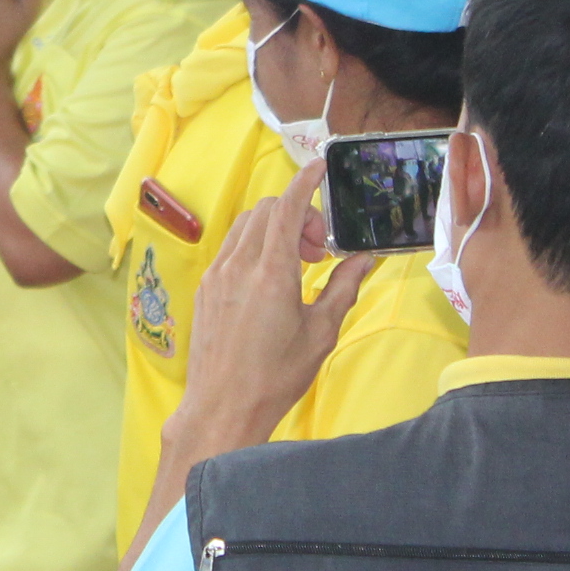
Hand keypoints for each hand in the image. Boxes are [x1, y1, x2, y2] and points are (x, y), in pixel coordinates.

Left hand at [181, 165, 377, 440]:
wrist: (223, 405)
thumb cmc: (276, 375)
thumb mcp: (321, 332)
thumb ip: (343, 288)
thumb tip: (364, 260)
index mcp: (271, 273)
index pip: (286, 208)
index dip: (304, 181)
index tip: (320, 165)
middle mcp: (238, 266)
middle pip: (265, 211)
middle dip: (296, 215)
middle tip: (318, 250)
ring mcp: (216, 275)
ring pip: (245, 227)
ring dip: (274, 229)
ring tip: (298, 265)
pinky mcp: (205, 288)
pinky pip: (230, 248)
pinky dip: (254, 246)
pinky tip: (271, 278)